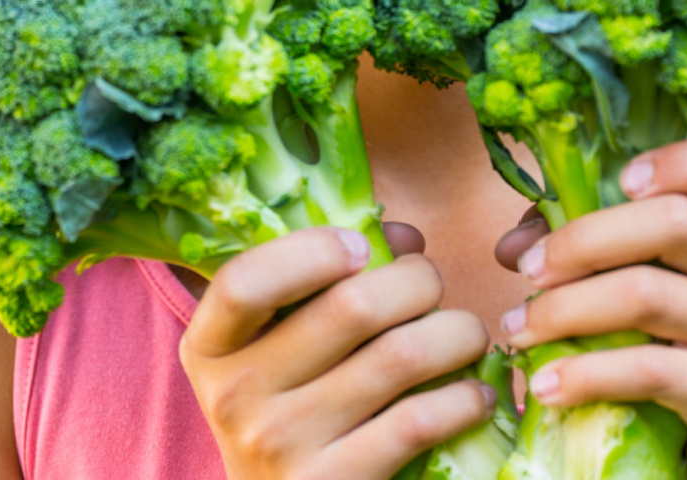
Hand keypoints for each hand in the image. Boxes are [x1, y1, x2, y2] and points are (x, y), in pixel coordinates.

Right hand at [180, 223, 494, 479]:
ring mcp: (280, 447)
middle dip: (418, 280)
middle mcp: (235, 396)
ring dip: (456, 332)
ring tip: (468, 334)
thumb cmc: (289, 404)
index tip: (361, 247)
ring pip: (398, 355)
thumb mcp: (279, 344)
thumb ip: (329, 278)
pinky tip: (475, 394)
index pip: (245, 282)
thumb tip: (405, 239)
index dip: (313, 251)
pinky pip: (418, 421)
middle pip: (350, 306)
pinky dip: (462, 398)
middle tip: (432, 288)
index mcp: (211, 345)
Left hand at [495, 140, 686, 479]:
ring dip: (565, 309)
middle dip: (584, 240)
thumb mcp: (635, 273)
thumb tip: (514, 246)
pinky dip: (585, 373)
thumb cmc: (671, 338)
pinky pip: (651, 370)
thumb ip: (583, 241)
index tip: (622, 180)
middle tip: (529, 270)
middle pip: (676, 222)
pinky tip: (546, 383)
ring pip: (650, 295)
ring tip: (518, 328)